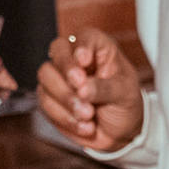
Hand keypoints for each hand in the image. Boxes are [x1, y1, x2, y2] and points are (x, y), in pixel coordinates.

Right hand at [38, 30, 142, 152]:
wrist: (118, 131)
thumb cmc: (124, 103)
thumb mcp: (124, 94)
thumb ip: (105, 88)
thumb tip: (83, 89)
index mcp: (98, 48)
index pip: (85, 37)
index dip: (82, 47)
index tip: (85, 62)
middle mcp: (75, 57)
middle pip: (58, 50)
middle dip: (66, 70)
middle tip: (81, 89)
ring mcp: (59, 77)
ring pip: (46, 77)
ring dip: (65, 98)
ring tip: (88, 115)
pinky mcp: (49, 98)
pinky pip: (44, 102)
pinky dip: (63, 117)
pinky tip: (83, 126)